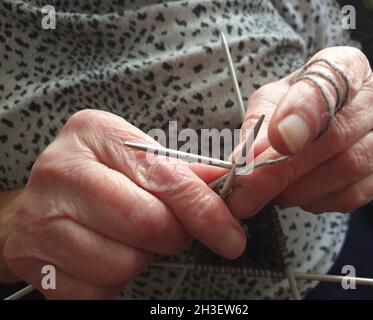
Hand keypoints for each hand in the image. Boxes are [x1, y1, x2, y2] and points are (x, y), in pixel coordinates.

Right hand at [2, 110, 244, 298]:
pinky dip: (112, 280)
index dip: (205, 211)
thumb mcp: (136, 158)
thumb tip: (227, 182)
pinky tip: (104, 255)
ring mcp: (41, 217)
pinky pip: (97, 289)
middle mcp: (63, 170)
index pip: (165, 177)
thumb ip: (182, 171)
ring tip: (128, 238)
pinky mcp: (33, 260)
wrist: (42, 203)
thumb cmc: (100, 177)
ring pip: (124, 263)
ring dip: (140, 258)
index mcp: (95, 133)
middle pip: (147, 224)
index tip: (230, 235)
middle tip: (169, 230)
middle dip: (172, 236)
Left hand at [226, 47, 372, 217]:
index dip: (302, 114)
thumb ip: (256, 129)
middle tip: (248, 186)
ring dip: (297, 187)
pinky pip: (350, 195)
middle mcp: (372, 99)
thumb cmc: (287, 106)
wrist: (309, 122)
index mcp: (343, 67)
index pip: (329, 84)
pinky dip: (315, 200)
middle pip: (334, 137)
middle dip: (283, 167)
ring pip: (344, 169)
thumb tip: (242, 161)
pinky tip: (295, 193)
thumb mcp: (266, 105)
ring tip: (269, 189)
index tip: (277, 139)